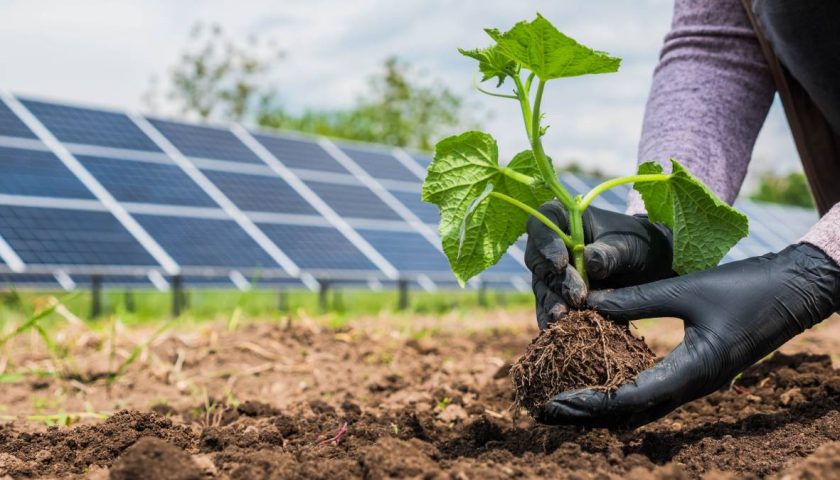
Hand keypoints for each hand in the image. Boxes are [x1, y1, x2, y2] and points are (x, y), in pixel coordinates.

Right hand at [526, 202, 674, 329]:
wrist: (650, 267)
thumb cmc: (638, 244)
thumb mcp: (629, 245)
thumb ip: (610, 253)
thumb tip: (590, 262)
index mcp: (564, 219)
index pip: (542, 224)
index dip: (545, 242)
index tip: (561, 262)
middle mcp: (551, 245)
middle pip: (538, 261)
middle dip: (556, 281)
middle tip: (578, 296)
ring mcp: (552, 273)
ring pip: (542, 288)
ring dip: (552, 304)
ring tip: (565, 318)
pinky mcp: (558, 296)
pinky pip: (550, 309)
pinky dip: (554, 321)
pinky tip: (560, 333)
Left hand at [539, 243, 839, 428]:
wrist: (793, 291)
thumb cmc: (744, 288)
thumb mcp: (685, 290)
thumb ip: (636, 299)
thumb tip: (587, 301)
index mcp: (692, 372)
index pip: (629, 398)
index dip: (589, 402)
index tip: (555, 401)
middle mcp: (692, 387)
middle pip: (631, 414)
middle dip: (588, 414)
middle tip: (547, 410)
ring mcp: (695, 384)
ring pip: (642, 408)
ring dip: (604, 408)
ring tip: (565, 402)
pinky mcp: (696, 374)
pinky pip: (654, 394)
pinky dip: (623, 394)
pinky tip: (601, 384)